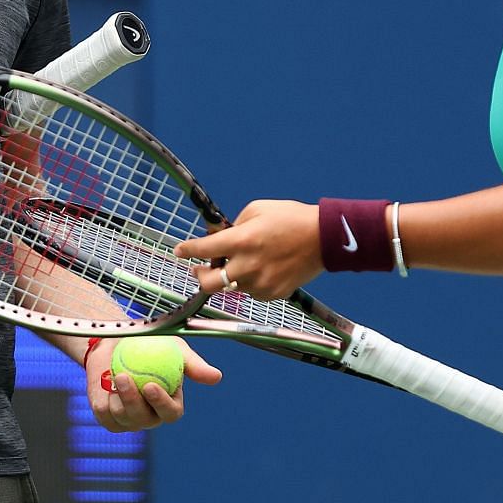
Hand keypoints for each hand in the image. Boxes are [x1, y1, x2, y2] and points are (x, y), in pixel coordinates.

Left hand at [85, 337, 223, 431]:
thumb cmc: (150, 344)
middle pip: (145, 419)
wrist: (116, 342)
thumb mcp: (174, 348)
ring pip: (122, 417)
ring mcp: (129, 420)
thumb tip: (216, 377)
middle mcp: (151, 416)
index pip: (171, 413)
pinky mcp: (109, 419)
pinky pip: (104, 413)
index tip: (150, 385)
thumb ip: (193, 364)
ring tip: (116, 372)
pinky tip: (105, 380)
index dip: (161, 403)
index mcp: (170, 404)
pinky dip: (103, 396)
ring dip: (117, 395)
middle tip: (125, 377)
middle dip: (133, 401)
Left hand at [175, 199, 321, 300]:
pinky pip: (251, 292)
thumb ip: (235, 225)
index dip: (187, 250)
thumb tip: (220, 236)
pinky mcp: (272, 294)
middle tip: (199, 269)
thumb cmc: (291, 218)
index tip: (178, 251)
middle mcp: (247, 265)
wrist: (324, 239)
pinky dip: (249, 283)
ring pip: (231, 287)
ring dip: (229, 277)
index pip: (203, 249)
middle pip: (209, 283)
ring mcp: (260, 283)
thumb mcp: (258, 209)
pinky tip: (261, 269)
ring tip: (242, 263)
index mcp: (242, 240)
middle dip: (199, 276)